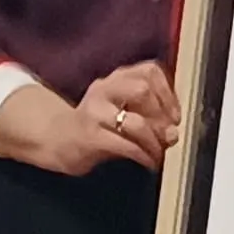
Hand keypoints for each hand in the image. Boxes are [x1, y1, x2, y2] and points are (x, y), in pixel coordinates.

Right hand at [0, 60, 180, 173]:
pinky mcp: (90, 137)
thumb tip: (173, 133)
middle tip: (168, 134)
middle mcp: (104, 90)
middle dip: (161, 115)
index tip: (176, 115)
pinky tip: (148, 162)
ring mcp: (94, 112)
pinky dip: (143, 155)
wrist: (58, 140)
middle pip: (142, 90)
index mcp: (115, 79)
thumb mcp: (122, 113)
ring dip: (155, 141)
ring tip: (159, 152)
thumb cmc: (97, 127)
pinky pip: (125, 145)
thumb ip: (150, 119)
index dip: (168, 92)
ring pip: (136, 121)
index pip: (149, 71)